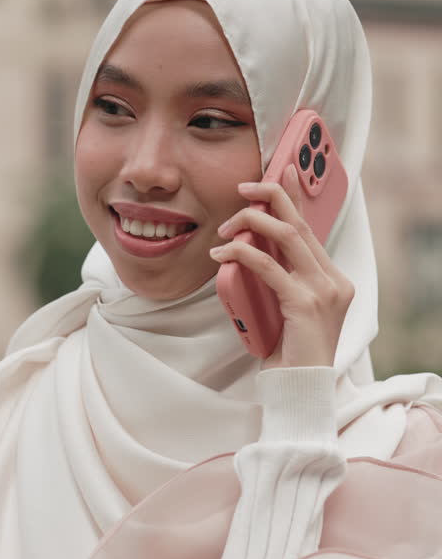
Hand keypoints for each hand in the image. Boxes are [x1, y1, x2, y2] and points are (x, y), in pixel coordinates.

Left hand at [210, 163, 353, 368]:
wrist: (299, 387)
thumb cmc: (289, 352)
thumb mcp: (285, 308)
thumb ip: (279, 280)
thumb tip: (250, 250)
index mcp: (333, 279)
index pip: (311, 228)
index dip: (295, 197)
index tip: (281, 170)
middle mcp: (333, 280)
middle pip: (301, 224)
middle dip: (272, 198)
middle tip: (244, 186)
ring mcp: (323, 291)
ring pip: (287, 237)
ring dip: (253, 223)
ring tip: (226, 227)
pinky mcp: (304, 304)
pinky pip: (269, 267)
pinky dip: (243, 254)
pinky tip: (224, 253)